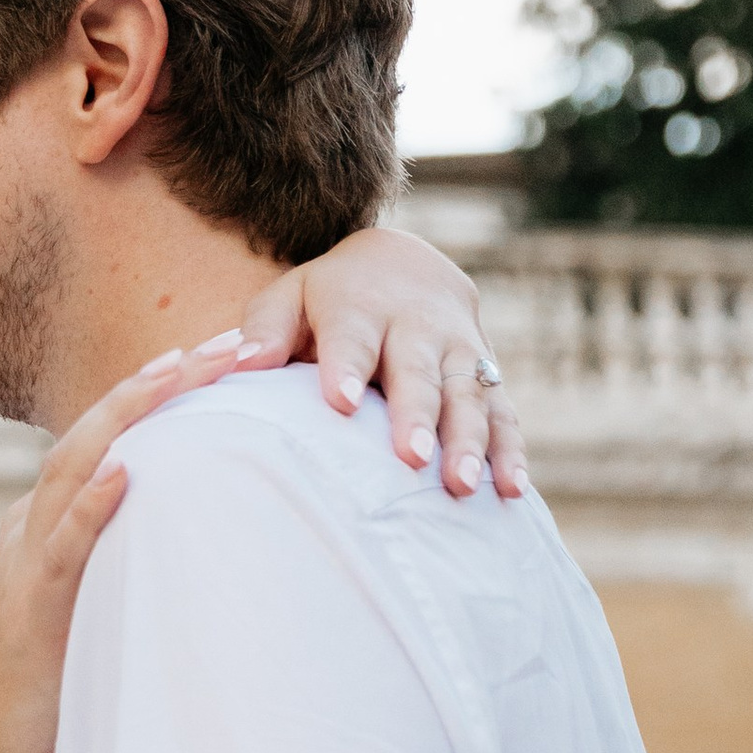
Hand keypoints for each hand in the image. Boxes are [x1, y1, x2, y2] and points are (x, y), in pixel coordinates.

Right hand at [0, 345, 213, 752]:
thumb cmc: (38, 708)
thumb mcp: (84, 621)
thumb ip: (116, 575)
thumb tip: (178, 550)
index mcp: (42, 528)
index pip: (106, 440)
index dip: (161, 393)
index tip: (221, 358)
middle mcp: (30, 529)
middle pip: (98, 431)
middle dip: (163, 380)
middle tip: (231, 340)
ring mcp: (27, 564)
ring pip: (79, 464)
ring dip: (135, 412)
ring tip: (187, 368)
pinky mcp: (32, 609)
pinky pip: (64, 543)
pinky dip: (95, 501)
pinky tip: (130, 466)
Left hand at [235, 223, 525, 503]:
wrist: (406, 263)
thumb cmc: (332, 297)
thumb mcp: (293, 295)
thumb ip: (266, 328)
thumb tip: (240, 363)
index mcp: (359, 305)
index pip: (352, 337)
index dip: (347, 367)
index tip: (341, 402)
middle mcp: (415, 324)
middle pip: (416, 372)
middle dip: (416, 414)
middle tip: (410, 457)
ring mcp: (458, 349)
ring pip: (467, 394)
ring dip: (468, 440)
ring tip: (461, 486)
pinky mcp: (488, 373)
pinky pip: (504, 411)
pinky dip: (510, 450)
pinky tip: (511, 490)